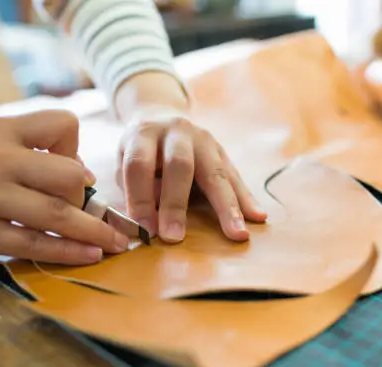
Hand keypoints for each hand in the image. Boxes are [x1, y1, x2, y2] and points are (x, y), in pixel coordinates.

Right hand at [0, 110, 127, 265]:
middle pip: (67, 175)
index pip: (60, 124)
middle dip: (91, 201)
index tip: (76, 173)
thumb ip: (20, 151)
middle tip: (102, 218)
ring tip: (115, 244)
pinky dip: (67, 253)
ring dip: (94, 232)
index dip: (76, 148)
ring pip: (57, 214)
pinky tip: (88, 256)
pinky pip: (34, 245)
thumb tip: (76, 176)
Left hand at [116, 106, 266, 242]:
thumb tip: (150, 222)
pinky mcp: (222, 151)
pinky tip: (258, 216)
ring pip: (216, 172)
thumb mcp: (123, 162)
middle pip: (179, 166)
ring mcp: (204, 140)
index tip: (143, 230)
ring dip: (227, 206)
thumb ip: (135, 188)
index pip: (139, 165)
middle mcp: (177, 132)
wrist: (160, 115)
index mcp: (144, 133)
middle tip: (174, 237)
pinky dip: (246, 199)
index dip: (139, 198)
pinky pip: (235, 177)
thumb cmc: (139, 150)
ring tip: (237, 233)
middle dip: (176, 204)